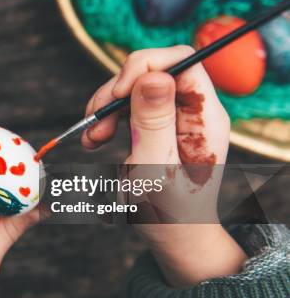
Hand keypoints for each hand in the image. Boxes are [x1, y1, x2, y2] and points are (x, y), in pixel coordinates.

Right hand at [82, 46, 245, 287]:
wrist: (173, 236)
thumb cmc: (168, 212)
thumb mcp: (155, 169)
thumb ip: (154, 122)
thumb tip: (154, 76)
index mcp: (205, 117)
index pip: (181, 61)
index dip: (146, 66)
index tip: (118, 95)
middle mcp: (193, 110)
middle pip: (152, 70)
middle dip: (117, 91)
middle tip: (95, 122)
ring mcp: (175, 116)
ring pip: (135, 85)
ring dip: (106, 106)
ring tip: (92, 139)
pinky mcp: (157, 124)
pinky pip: (128, 104)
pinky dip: (106, 117)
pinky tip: (95, 139)